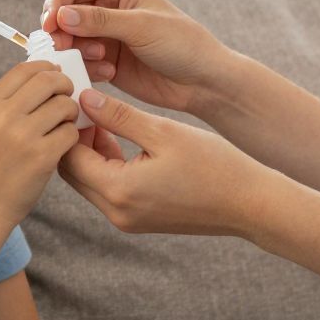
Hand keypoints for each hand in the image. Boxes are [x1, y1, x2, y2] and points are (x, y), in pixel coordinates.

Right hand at [0, 61, 81, 225]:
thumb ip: (12, 101)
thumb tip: (48, 74)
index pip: (25, 69)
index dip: (47, 68)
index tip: (56, 74)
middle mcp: (5, 116)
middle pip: (49, 81)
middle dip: (65, 86)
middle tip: (66, 98)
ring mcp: (23, 136)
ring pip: (64, 105)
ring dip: (70, 113)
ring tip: (63, 125)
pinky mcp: (42, 157)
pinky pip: (71, 132)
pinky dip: (71, 137)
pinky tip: (61, 146)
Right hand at [41, 0, 232, 116]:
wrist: (201, 80)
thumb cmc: (181, 43)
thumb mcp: (141, 27)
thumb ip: (100, 20)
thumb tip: (61, 15)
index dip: (56, 3)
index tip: (50, 24)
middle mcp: (107, 8)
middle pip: (64, 14)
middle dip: (60, 31)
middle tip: (64, 47)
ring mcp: (105, 36)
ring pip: (69, 40)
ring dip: (76, 51)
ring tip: (101, 59)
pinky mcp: (105, 61)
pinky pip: (80, 62)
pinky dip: (87, 68)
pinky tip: (110, 73)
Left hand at [58, 90, 282, 237]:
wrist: (249, 204)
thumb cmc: (213, 165)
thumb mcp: (163, 132)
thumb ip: (119, 116)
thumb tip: (84, 99)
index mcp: (119, 190)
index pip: (70, 156)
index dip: (71, 125)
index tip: (80, 99)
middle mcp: (116, 212)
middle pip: (73, 172)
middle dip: (75, 140)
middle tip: (89, 107)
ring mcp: (126, 220)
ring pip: (89, 182)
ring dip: (91, 152)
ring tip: (107, 120)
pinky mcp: (138, 220)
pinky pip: (109, 191)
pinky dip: (108, 166)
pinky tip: (124, 141)